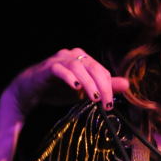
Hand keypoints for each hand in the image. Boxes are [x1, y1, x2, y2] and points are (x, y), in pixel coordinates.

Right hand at [6, 48, 129, 118]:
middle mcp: (73, 55)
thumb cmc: (60, 89)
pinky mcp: (48, 67)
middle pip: (93, 67)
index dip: (109, 87)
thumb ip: (105, 87)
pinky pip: (60, 69)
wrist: (32, 90)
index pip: (102, 71)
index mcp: (85, 59)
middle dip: (102, 87)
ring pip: (78, 67)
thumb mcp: (86, 91)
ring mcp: (60, 59)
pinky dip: (69, 77)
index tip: (109, 105)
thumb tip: (127, 84)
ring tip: (94, 98)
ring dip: (88, 83)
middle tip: (106, 105)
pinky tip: (75, 88)